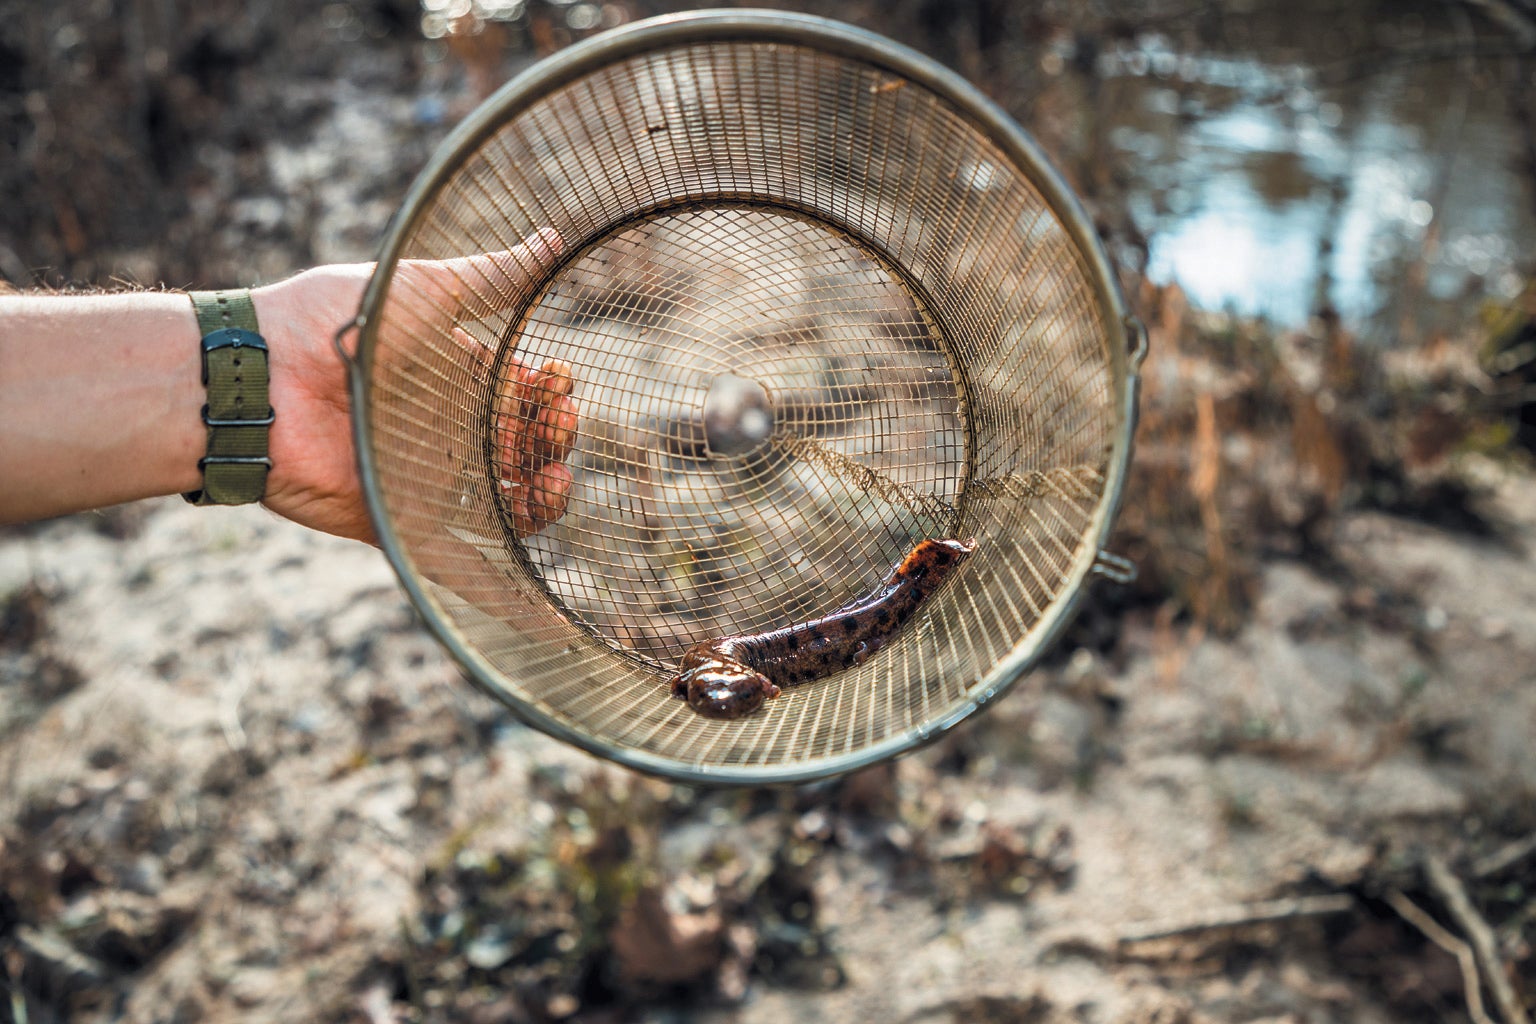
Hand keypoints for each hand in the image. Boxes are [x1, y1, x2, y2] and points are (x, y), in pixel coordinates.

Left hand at [252, 229, 576, 545]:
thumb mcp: (425, 289)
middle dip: (554, 434)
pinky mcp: (400, 517)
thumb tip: (554, 238)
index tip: (556, 377)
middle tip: (559, 421)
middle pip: (523, 445)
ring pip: (507, 498)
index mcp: (452, 374)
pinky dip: (508, 551)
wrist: (266, 378)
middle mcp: (444, 427)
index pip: (521, 391)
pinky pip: (464, 547)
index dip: (548, 389)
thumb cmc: (342, 324)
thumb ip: (492, 276)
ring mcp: (426, 476)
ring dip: (546, 491)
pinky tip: (539, 526)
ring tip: (557, 476)